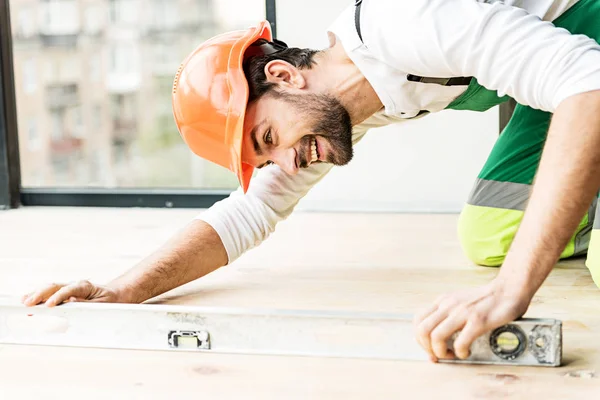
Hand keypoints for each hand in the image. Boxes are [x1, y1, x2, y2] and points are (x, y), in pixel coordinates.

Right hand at [21, 280, 124, 306]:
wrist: (115, 294)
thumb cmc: (110, 300)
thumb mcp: (104, 303)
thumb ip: (88, 303)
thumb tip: (72, 301)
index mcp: (85, 286)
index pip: (69, 290)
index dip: (58, 297)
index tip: (48, 306)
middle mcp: (75, 284)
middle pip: (55, 286)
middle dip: (40, 295)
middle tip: (29, 304)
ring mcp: (69, 287)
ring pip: (49, 288)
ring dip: (36, 294)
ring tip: (23, 302)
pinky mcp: (65, 292)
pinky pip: (49, 292)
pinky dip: (38, 296)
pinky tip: (28, 300)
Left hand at [413, 280, 530, 360]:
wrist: (508, 289)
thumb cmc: (486, 299)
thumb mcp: (459, 301)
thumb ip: (447, 316)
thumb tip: (437, 339)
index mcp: (442, 301)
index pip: (418, 321)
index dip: (420, 340)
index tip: (430, 349)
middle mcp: (448, 305)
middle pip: (422, 330)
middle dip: (428, 348)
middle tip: (440, 355)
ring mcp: (462, 312)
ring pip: (436, 336)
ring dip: (441, 352)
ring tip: (452, 355)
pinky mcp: (478, 321)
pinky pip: (460, 342)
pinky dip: (460, 353)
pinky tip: (467, 352)